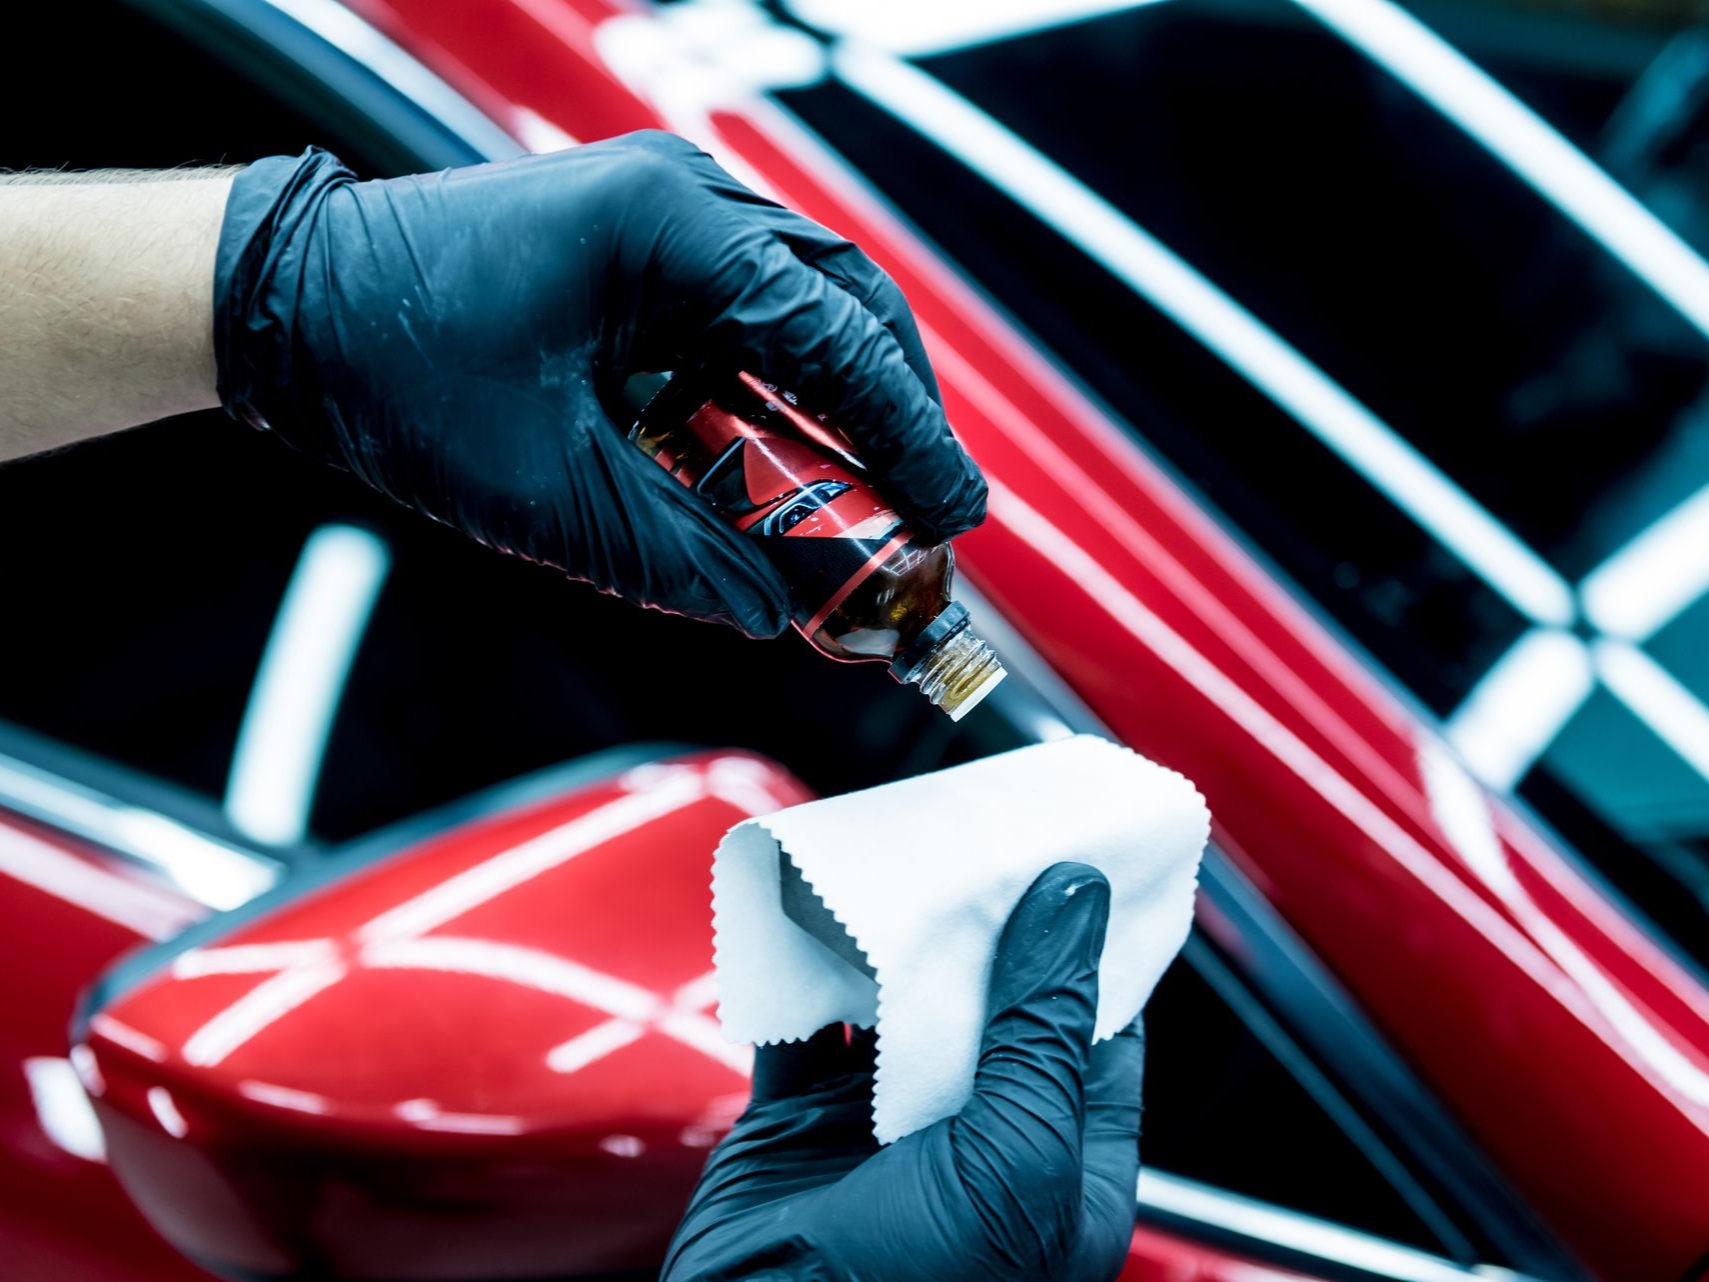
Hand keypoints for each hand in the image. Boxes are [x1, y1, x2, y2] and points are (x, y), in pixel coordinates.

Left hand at [213, 132, 984, 636]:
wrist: (288, 306)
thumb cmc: (393, 368)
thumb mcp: (552, 495)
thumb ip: (682, 560)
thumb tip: (772, 609)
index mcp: (670, 228)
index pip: (838, 337)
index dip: (910, 438)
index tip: (953, 515)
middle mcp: (683, 201)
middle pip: (849, 308)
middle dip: (898, 417)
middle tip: (929, 514)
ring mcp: (663, 219)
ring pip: (807, 311)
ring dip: (846, 407)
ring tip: (872, 502)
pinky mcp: (640, 256)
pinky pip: (747, 323)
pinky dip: (782, 395)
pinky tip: (790, 463)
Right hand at [664, 863, 1143, 1281]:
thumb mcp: (1024, 1154)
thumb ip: (1045, 1027)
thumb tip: (1074, 902)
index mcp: (1060, 1166)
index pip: (1095, 1033)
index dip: (1090, 947)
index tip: (1082, 865)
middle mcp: (975, 1143)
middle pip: (989, 1005)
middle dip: (984, 926)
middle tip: (982, 843)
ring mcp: (883, 1132)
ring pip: (897, 1004)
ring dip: (892, 941)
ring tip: (902, 868)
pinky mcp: (799, 1127)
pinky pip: (803, 1027)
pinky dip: (801, 971)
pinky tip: (809, 924)